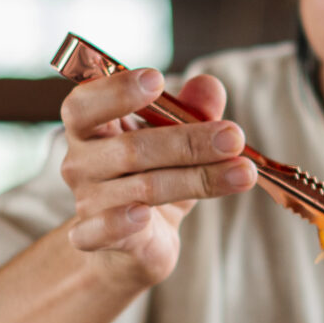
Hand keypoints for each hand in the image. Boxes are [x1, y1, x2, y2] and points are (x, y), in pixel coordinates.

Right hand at [57, 67, 255, 285]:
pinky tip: (143, 215)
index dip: (117, 89)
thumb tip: (209, 86)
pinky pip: (101, 231)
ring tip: (243, 173)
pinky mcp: (93, 238)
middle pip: (131, 147)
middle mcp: (81, 161)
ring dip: (197, 179)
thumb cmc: (152, 177)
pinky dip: (119, 222)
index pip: (86, 103)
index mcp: (91, 126)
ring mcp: (86, 200)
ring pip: (142, 187)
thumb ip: (192, 111)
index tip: (157, 79)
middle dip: (188, 141)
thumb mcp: (178, 142)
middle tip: (234, 137)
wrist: (133, 243)